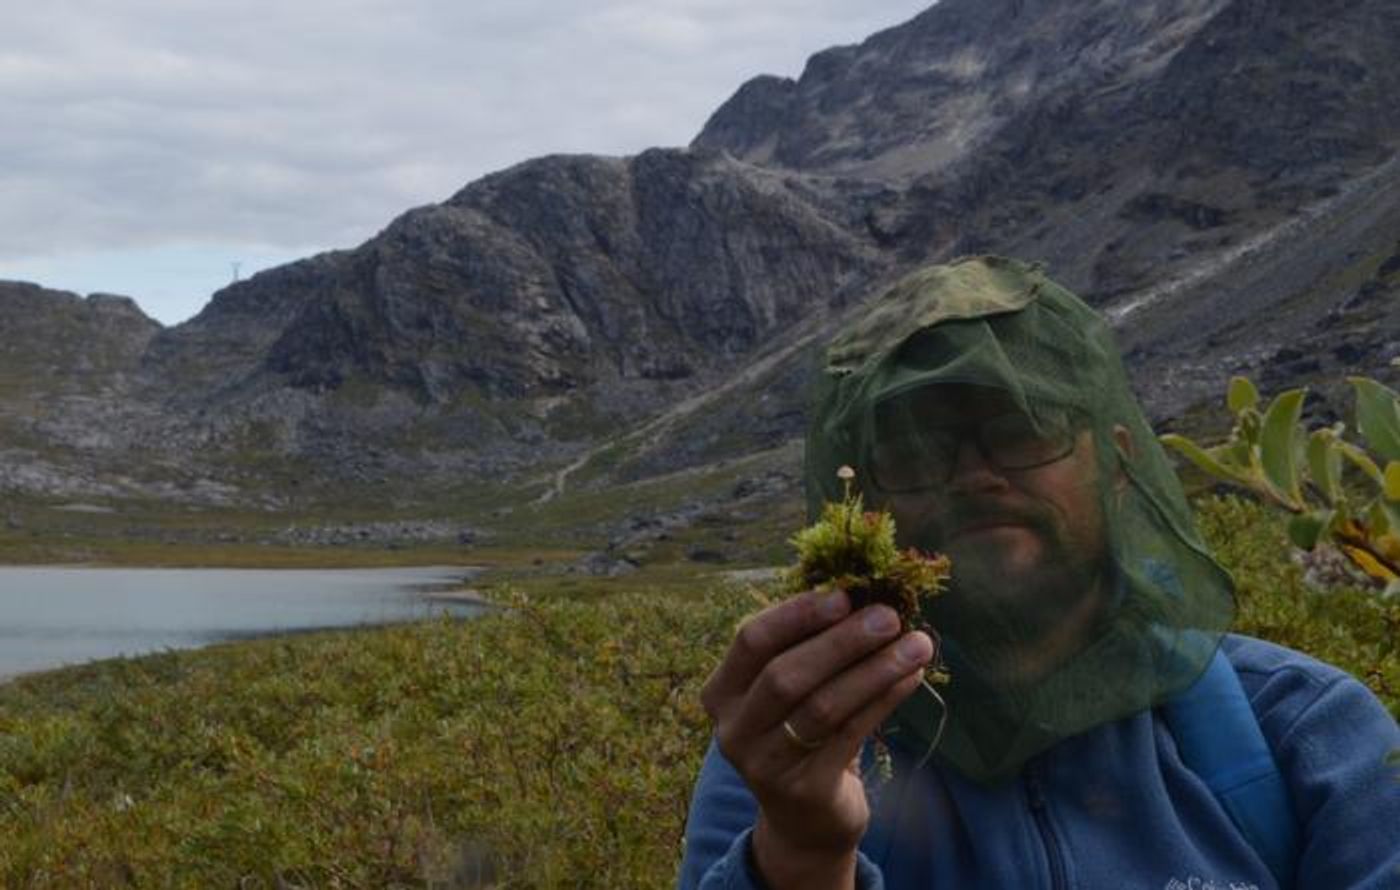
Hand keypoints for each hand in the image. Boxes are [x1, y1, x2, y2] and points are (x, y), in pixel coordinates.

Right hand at [700, 588, 933, 889]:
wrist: (804, 818)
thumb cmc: (798, 733)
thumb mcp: (789, 691)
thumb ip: (807, 646)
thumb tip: (862, 595)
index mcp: (721, 692)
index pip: (752, 640)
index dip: (797, 614)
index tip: (844, 595)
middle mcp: (734, 729)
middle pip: (785, 674)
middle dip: (841, 641)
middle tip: (889, 616)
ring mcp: (765, 765)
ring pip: (822, 707)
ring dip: (874, 670)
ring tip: (916, 645)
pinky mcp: (804, 790)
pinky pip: (850, 735)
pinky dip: (884, 700)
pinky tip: (911, 678)